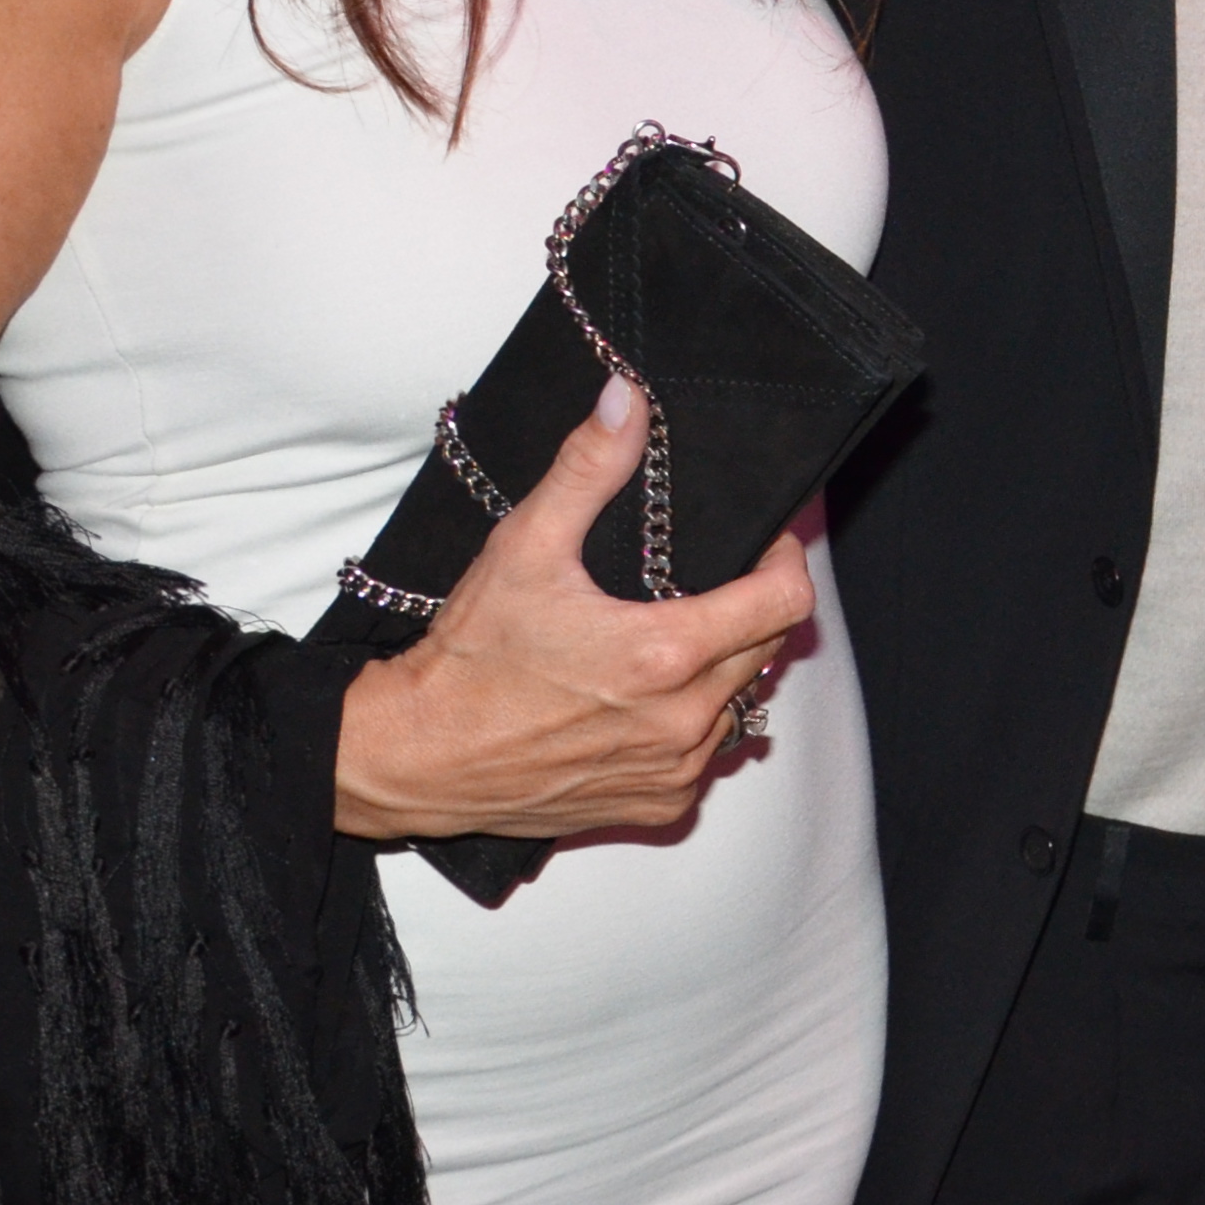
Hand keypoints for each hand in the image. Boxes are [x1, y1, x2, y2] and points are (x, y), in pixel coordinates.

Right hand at [333, 376, 811, 840]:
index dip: (785, 561)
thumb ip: (587, 468)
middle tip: (710, 582)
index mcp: (666, 654)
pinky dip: (693, 724)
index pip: (786, 601)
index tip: (763, 544)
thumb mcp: (524, 547)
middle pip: (769, 649)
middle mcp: (684, 720)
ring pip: (741, 703)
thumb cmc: (469, 659)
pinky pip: (707, 755)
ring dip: (723, 670)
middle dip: (752, 607)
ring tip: (673, 639)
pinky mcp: (656, 804)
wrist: (418, 758)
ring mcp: (674, 770)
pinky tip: (648, 700)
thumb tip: (629, 400)